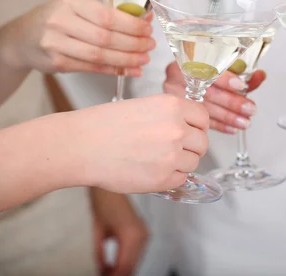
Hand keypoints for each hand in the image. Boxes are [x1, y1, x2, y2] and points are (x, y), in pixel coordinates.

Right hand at [0, 0, 154, 75]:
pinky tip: (130, 70)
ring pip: (99, 55)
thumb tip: (144, 19)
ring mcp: (56, 43)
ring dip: (126, 59)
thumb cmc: (56, 19)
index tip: (148, 29)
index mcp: (71, 1)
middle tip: (150, 46)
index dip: (131, 25)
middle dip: (133, 44)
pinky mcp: (56, 62)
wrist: (21, 38)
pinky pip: (92, 67)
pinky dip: (114, 69)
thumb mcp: (77, 6)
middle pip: (105, 37)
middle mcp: (61, 20)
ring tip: (143, 60)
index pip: (107, 15)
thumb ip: (107, 13)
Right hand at [64, 94, 208, 192]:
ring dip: (180, 163)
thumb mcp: (143, 106)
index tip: (191, 131)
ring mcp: (172, 155)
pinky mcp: (163, 178)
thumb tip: (187, 128)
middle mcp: (177, 129)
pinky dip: (170, 178)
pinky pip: (180, 179)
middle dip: (191, 147)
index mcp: (172, 106)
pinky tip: (152, 170)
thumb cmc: (104, 125)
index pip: (203, 118)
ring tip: (156, 159)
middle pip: (202, 143)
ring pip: (193, 163)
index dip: (197, 126)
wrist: (82, 145)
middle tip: (173, 149)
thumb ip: (169, 116)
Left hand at [91, 188, 147, 275]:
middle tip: (104, 275)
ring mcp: (144, 234)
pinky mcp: (143, 232)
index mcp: (131, 235)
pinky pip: (136, 254)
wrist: (112, 180)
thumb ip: (100, 255)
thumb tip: (101, 271)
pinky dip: (126, 261)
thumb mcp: (98, 230)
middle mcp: (142, 236)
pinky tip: (114, 264)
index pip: (124, 268)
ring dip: (122, 269)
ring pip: (135, 262)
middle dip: (118, 274)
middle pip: (131, 267)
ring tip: (107, 272)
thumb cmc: (104, 199)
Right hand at [162, 62, 265, 133]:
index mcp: (188, 58)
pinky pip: (199, 120)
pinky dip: (218, 125)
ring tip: (243, 122)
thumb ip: (241, 72)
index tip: (240, 85)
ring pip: (204, 108)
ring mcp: (173, 94)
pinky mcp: (176, 110)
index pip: (207, 69)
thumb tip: (259, 76)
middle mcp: (177, 76)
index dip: (225, 78)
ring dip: (227, 117)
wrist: (179, 77)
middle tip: (248, 109)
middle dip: (232, 102)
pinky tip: (231, 128)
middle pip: (207, 91)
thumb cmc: (203, 70)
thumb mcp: (223, 68)